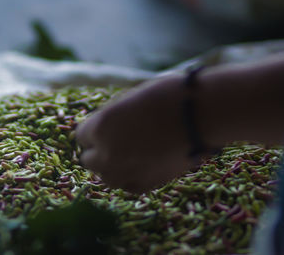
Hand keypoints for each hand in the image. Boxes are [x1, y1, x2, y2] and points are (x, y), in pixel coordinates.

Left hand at [76, 77, 196, 192]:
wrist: (202, 115)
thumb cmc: (168, 96)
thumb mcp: (130, 99)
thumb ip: (111, 117)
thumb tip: (104, 127)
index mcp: (101, 127)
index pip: (81, 136)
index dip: (94, 131)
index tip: (105, 128)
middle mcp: (108, 154)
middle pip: (88, 160)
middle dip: (99, 150)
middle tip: (117, 141)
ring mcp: (127, 172)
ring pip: (106, 177)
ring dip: (112, 167)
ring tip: (128, 156)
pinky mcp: (148, 184)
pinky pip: (129, 186)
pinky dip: (131, 178)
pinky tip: (142, 165)